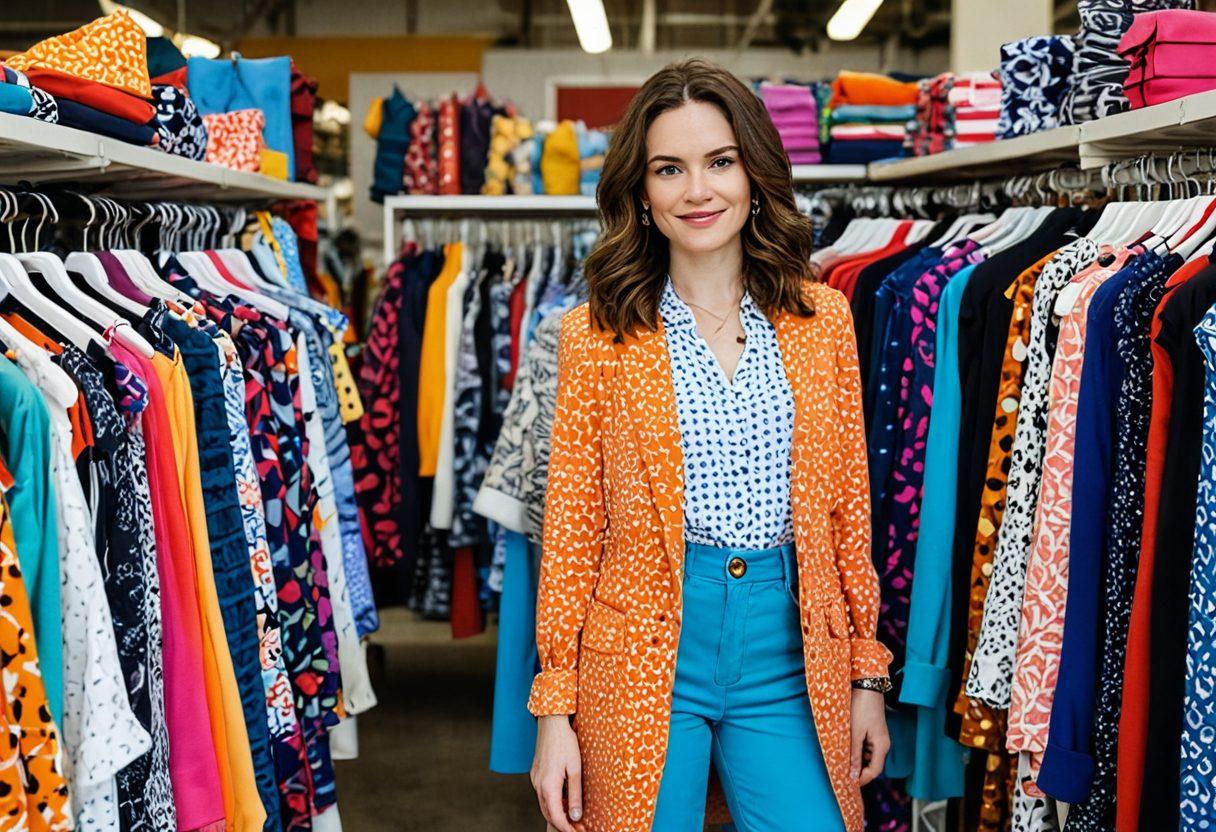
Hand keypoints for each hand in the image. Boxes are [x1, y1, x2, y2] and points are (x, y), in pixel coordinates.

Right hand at [531, 715, 585, 831]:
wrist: (551, 723)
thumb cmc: (566, 743)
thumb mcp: (575, 769)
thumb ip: (575, 794)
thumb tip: (575, 816)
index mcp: (548, 785)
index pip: (555, 815)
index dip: (565, 828)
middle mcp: (538, 784)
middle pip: (547, 813)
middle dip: (560, 824)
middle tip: (574, 829)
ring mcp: (535, 778)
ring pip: (544, 804)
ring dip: (555, 814)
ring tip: (571, 818)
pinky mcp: (536, 773)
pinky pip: (542, 793)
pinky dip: (551, 802)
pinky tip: (562, 801)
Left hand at [849, 688, 889, 786]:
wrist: (866, 687)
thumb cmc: (861, 708)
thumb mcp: (855, 732)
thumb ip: (855, 754)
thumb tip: (853, 775)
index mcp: (881, 746)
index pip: (875, 771)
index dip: (862, 779)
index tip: (849, 783)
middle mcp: (883, 744)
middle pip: (873, 766)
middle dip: (859, 772)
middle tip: (843, 775)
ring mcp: (879, 738)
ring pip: (869, 757)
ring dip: (857, 761)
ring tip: (842, 763)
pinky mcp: (873, 733)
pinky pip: (866, 748)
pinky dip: (857, 752)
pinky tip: (847, 751)